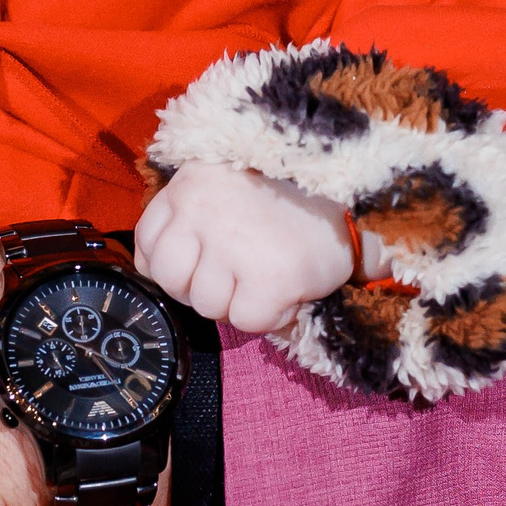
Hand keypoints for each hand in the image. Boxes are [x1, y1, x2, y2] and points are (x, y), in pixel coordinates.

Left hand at [135, 162, 353, 331]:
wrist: (357, 195)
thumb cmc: (288, 198)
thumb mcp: (225, 189)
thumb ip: (188, 219)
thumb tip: (155, 272)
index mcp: (190, 184)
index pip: (148, 242)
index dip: (173, 264)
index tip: (202, 263)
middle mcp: (203, 209)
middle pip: (170, 279)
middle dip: (199, 287)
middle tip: (238, 273)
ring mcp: (233, 244)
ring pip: (206, 305)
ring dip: (236, 302)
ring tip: (268, 274)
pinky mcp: (269, 278)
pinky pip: (245, 321)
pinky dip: (268, 316)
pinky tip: (287, 290)